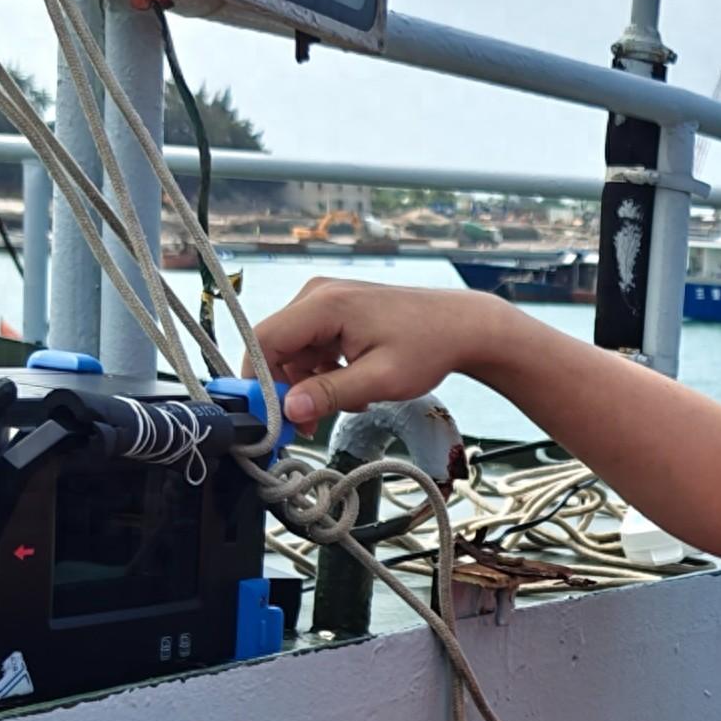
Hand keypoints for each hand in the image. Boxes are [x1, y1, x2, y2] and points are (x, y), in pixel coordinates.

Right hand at [252, 279, 500, 436]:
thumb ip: (330, 395)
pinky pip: (311, 348)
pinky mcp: (335, 312)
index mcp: (325, 304)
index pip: (264, 340)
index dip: (259, 382)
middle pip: (275, 347)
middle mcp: (318, 294)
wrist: (461, 326)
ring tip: (349, 402)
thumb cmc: (428, 346)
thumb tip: (289, 410)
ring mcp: (325, 301)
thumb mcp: (379, 380)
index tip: (271, 418)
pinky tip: (353, 387)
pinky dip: (324, 374)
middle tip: (310, 425)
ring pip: (293, 352)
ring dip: (311, 385)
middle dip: (288, 390)